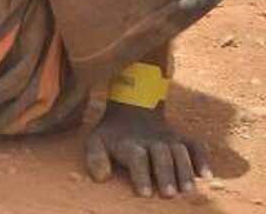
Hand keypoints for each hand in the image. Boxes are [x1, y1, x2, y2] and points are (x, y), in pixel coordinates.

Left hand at [85, 102, 210, 197]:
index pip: (136, 157)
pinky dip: (203, 158)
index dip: (140, 175)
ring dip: (184, 170)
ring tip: (187, 190)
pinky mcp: (182, 138)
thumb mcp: (96, 141)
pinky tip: (207, 175)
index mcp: (129, 143)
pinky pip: (196, 145)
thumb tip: (101, 177)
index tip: (144, 193)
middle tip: (168, 193)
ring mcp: (169, 138)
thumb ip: (95, 158)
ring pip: (179, 151)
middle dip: (164, 174)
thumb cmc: (113, 134)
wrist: (131, 108)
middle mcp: (151, 140)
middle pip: (161, 155)